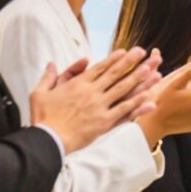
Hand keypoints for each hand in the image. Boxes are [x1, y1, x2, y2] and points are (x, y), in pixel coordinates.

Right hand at [30, 47, 161, 153]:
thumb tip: (52, 63)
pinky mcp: (105, 122)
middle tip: (142, 52)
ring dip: (139, 79)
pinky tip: (149, 98)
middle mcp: (92, 93)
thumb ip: (49, 77)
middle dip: (131, 62)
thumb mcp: (39, 92)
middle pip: (115, 75)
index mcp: (78, 84)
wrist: (48, 140)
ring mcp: (100, 107)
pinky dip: (137, 104)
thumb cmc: (42, 117)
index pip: (100, 68)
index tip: (125, 51)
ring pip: (123, 90)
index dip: (114, 59)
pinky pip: (124, 111)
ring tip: (152, 69)